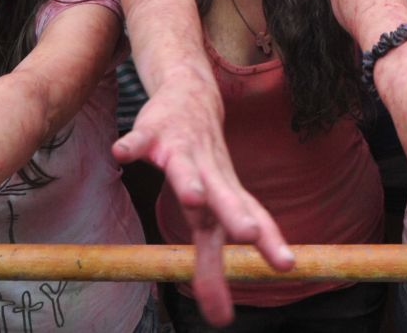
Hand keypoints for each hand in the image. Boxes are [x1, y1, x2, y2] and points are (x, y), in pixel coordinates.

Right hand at [113, 77, 293, 325]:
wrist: (192, 96)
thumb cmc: (204, 164)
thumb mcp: (210, 212)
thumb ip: (212, 262)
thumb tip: (221, 319)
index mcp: (224, 195)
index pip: (254, 219)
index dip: (270, 241)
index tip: (286, 266)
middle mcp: (209, 173)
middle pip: (225, 196)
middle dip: (235, 214)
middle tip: (248, 234)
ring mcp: (181, 151)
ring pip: (186, 167)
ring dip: (188, 181)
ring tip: (191, 197)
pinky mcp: (152, 133)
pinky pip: (139, 141)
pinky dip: (131, 146)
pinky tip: (120, 155)